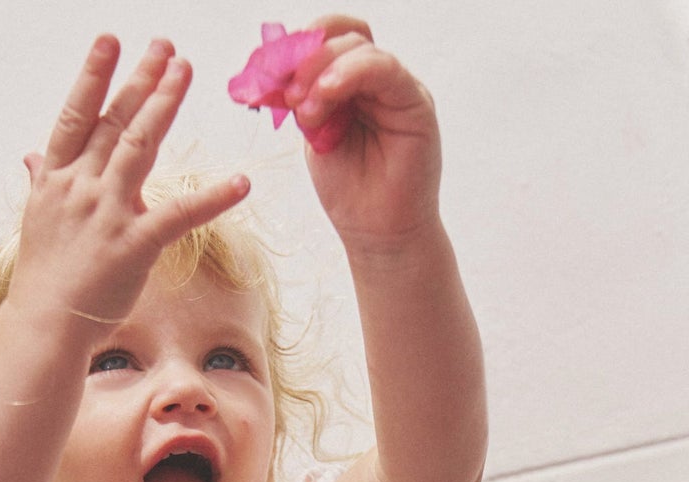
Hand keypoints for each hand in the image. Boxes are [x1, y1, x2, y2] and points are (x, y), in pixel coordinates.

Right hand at [13, 36, 250, 329]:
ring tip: (184, 70)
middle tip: (166, 47)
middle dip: (141, 80)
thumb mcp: (37, 220)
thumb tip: (31, 157)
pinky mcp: (135, 245)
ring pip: (139, 147)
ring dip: (163, 105)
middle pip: (114, 122)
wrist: (45, 325)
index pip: (76, 116)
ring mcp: (107, 214)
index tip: (110, 41)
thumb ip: (42, 182)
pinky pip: (180, 216)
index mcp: (57, 179)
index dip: (93, 76)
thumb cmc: (44, 278)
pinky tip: (241, 183)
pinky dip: (213, 199)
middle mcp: (81, 187)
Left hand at [285, 19, 442, 254]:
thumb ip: (307, 101)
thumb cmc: (350, 191)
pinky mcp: (416, 103)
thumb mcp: (316, 137)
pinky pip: (384, 69)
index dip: (300, 45)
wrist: (378, 235)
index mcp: (353, 84)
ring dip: (323, 70)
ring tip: (305, 109)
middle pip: (344, 38)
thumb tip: (281, 71)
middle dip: (307, 59)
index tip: (271, 69)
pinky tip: (326, 93)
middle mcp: (378, 80)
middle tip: (287, 93)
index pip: (330, 40)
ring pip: (360, 48)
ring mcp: (398, 89)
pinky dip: (351, 73)